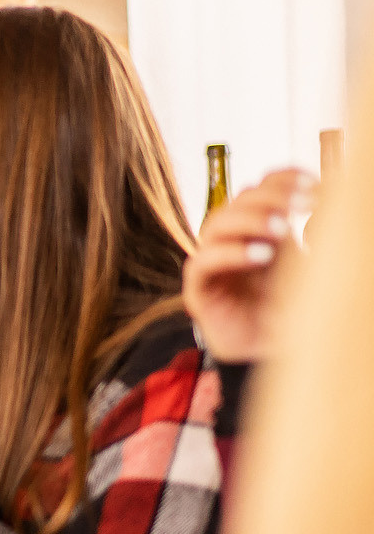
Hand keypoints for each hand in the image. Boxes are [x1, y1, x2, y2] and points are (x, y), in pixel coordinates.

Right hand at [184, 169, 311, 363]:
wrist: (274, 354)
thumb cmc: (294, 310)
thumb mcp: (312, 265)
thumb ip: (317, 235)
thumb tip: (334, 199)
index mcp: (259, 227)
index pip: (261, 187)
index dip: (282, 178)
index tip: (313, 183)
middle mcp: (233, 239)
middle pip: (238, 200)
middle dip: (271, 197)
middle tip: (301, 204)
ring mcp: (213, 262)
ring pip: (217, 224)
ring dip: (250, 220)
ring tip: (282, 231)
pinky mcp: (199, 289)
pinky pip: (203, 262)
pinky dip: (230, 254)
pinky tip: (261, 256)